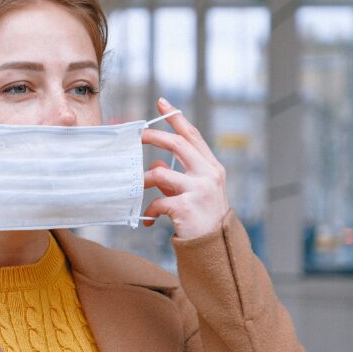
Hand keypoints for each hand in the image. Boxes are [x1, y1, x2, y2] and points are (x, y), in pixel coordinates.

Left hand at [140, 98, 230, 238]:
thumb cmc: (202, 219)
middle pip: (177, 144)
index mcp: (212, 167)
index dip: (176, 118)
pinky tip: (149, 220)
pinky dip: (150, 210)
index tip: (162, 103)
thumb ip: (177, 177)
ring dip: (144, 180)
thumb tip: (157, 166)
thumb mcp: (193, 193)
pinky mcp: (186, 206)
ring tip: (137, 188)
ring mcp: (199, 189)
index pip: (193, 136)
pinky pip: (157, 201)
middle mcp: (209, 174)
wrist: (215, 249)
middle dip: (153, 137)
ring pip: (160, 173)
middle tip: (137, 137)